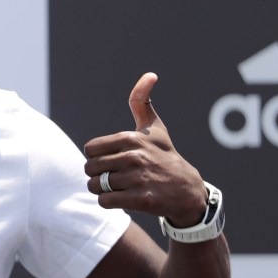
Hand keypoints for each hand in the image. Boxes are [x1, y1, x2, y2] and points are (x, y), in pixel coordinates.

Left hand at [83, 73, 206, 227]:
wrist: (187, 190)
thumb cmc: (165, 155)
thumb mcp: (154, 128)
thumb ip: (142, 102)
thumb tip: (150, 74)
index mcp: (131, 138)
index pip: (90, 149)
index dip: (96, 156)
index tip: (110, 159)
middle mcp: (134, 156)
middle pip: (90, 168)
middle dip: (96, 174)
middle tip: (111, 176)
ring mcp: (138, 178)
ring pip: (95, 185)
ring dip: (101, 189)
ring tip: (116, 187)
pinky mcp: (141, 200)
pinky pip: (104, 201)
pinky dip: (107, 202)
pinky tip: (120, 198)